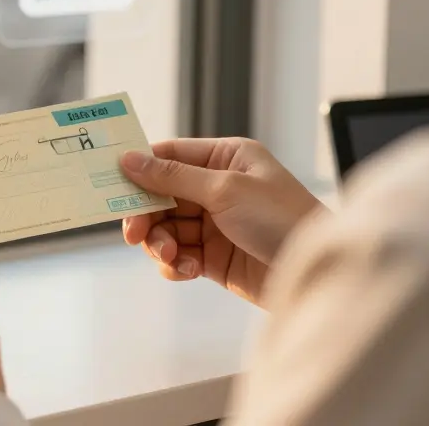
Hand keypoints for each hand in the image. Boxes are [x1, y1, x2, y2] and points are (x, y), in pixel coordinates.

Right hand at [119, 138, 324, 305]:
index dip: (139, 169)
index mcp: (226, 158)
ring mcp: (216, 222)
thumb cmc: (284, 220)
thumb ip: (173, 176)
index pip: (169, 155)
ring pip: (166, 228)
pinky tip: (187, 270)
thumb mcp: (225, 190)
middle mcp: (218, 187)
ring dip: (161, 243)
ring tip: (172, 257)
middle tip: (135, 234)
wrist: (317, 273)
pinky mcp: (215, 256)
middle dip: (147, 215)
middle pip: (161, 195)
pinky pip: (179, 255)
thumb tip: (129, 159)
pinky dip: (176, 263)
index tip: (111, 184)